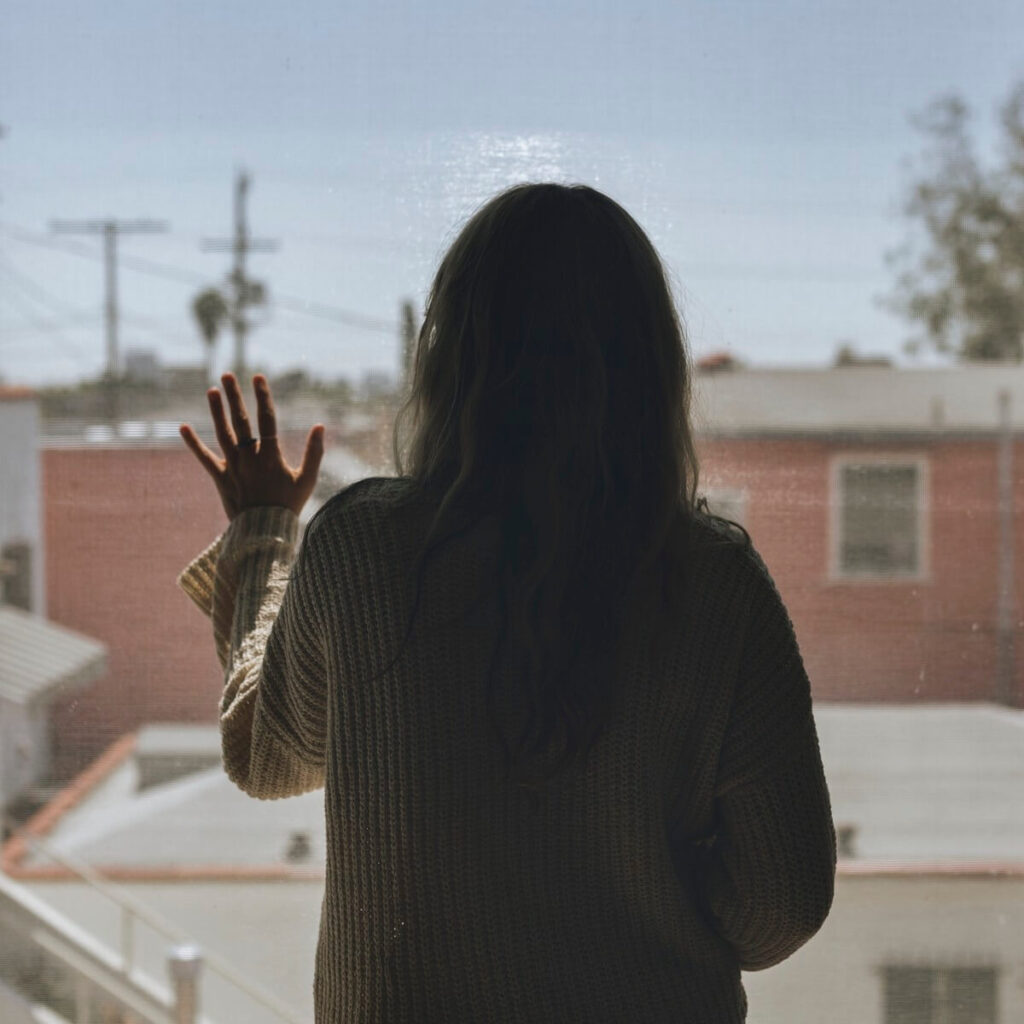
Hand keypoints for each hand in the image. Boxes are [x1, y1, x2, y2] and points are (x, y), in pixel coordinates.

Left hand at [180, 373, 324, 520]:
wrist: (265, 532)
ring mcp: (233, 467)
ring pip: (223, 433)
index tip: (257, 377)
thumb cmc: (289, 505)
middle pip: (241, 421)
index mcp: (271, 456)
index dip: (262, 396)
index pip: (267, 419)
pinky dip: (193, 443)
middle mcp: (250, 457)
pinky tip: (183, 427)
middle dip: (234, 396)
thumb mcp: (307, 479)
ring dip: (217, 411)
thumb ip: (314, 452)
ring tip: (212, 390)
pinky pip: (204, 458)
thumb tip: (320, 426)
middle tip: (227, 375)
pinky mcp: (220, 478)